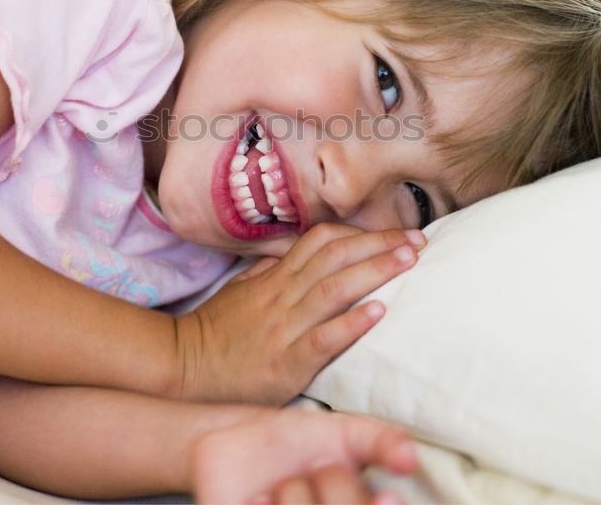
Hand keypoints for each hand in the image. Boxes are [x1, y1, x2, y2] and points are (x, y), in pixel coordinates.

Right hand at [173, 224, 424, 403]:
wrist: (182, 367)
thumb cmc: (214, 332)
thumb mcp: (239, 291)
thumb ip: (268, 272)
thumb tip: (294, 255)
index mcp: (275, 277)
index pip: (322, 241)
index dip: (361, 234)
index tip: (394, 234)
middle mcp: (283, 294)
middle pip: (336, 257)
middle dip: (379, 245)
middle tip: (418, 241)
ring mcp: (284, 326)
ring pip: (334, 288)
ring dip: (375, 271)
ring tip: (408, 261)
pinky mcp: (287, 361)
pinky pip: (323, 337)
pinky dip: (352, 323)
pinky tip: (379, 312)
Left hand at [191, 407, 417, 503]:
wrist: (238, 442)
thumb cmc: (299, 442)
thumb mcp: (346, 433)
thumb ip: (382, 441)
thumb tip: (410, 458)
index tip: (388, 497)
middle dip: (338, 488)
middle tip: (320, 467)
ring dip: (295, 496)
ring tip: (283, 483)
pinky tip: (257, 499)